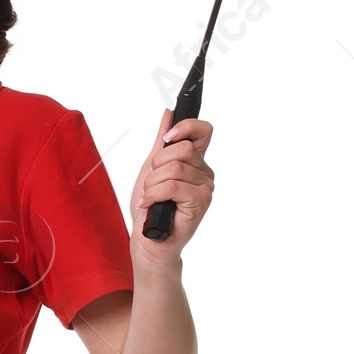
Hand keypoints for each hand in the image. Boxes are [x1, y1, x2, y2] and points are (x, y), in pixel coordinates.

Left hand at [130, 108, 213, 251]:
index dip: (186, 127)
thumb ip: (162, 142)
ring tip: (150, 198)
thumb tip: (169, 113)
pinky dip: (153, 195)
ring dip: (152, 184)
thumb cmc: (150, 207)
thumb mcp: (152, 168)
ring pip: (174, 168)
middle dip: (157, 165)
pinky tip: (149, 205)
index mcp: (195, 162)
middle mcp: (204, 173)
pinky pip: (172, 186)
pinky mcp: (201, 202)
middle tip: (151, 183)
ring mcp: (205, 187)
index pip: (203, 130)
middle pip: (182, 149)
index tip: (167, 138)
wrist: (148, 239)